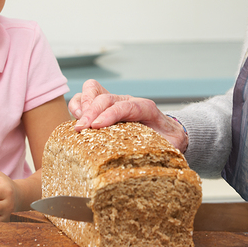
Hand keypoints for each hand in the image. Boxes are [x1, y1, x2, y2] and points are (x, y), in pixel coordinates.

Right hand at [67, 79, 187, 151]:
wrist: (167, 132)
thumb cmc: (167, 139)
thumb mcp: (173, 144)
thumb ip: (168, 148)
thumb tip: (160, 157)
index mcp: (146, 108)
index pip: (127, 106)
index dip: (110, 114)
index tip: (97, 126)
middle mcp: (128, 102)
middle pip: (107, 96)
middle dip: (91, 111)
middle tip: (81, 129)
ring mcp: (114, 103)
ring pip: (93, 90)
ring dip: (82, 105)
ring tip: (78, 124)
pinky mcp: (103, 109)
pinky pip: (85, 98)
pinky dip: (77, 106)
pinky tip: (75, 120)